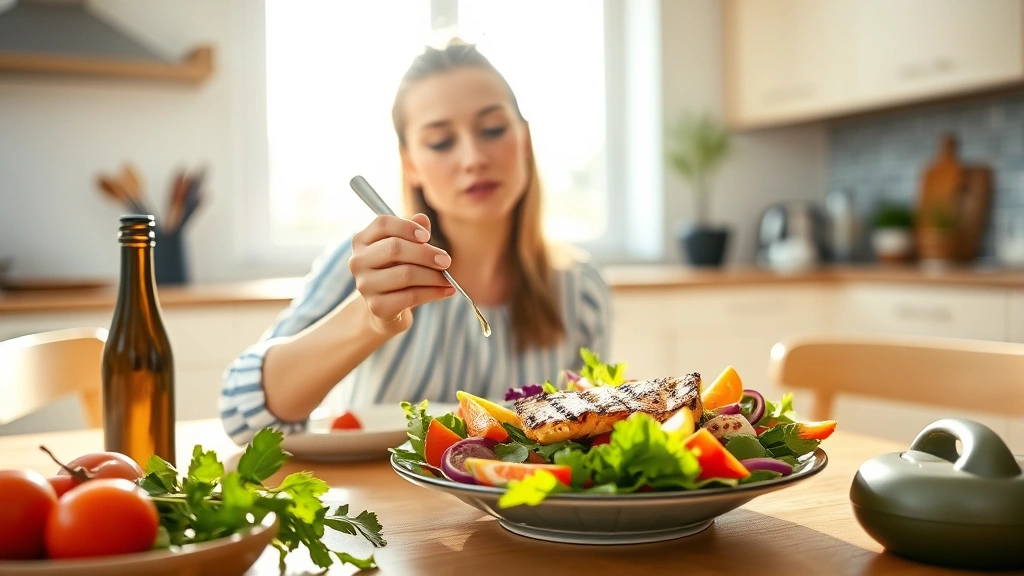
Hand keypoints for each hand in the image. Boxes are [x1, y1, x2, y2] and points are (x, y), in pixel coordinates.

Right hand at [348, 213, 454, 334]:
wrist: (387, 308)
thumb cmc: (397, 271)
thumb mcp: (406, 250)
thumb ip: (413, 234)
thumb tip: (423, 218)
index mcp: (362, 240)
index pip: (382, 224)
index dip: (407, 227)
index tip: (427, 236)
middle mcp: (358, 261)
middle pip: (395, 248)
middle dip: (426, 254)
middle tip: (446, 261)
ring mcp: (365, 285)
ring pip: (406, 274)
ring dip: (433, 276)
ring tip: (449, 279)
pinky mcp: (377, 306)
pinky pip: (411, 296)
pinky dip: (433, 293)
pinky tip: (447, 291)